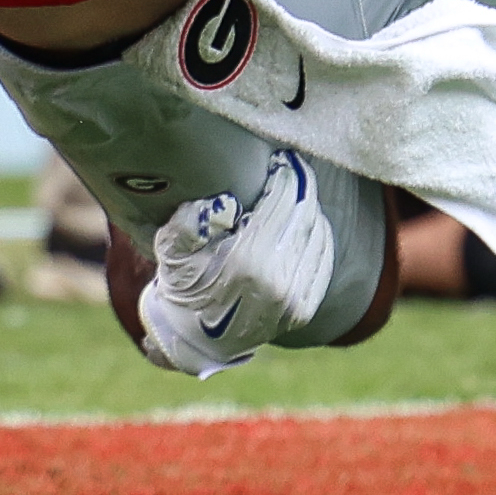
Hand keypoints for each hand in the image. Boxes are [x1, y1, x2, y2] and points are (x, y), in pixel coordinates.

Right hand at [138, 150, 336, 376]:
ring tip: (297, 191)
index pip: (282, 202)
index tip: (282, 157)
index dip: (286, 174)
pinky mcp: (303, 309)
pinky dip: (319, 235)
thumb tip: (223, 203)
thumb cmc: (182, 283)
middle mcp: (278, 282)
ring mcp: (294, 299)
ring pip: (318, 235)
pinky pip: (323, 259)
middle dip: (302, 185)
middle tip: (293, 165)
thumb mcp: (172, 248)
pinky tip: (306, 221)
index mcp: (247, 262)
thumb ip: (190, 222)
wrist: (193, 337)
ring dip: (310, 208)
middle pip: (305, 215)